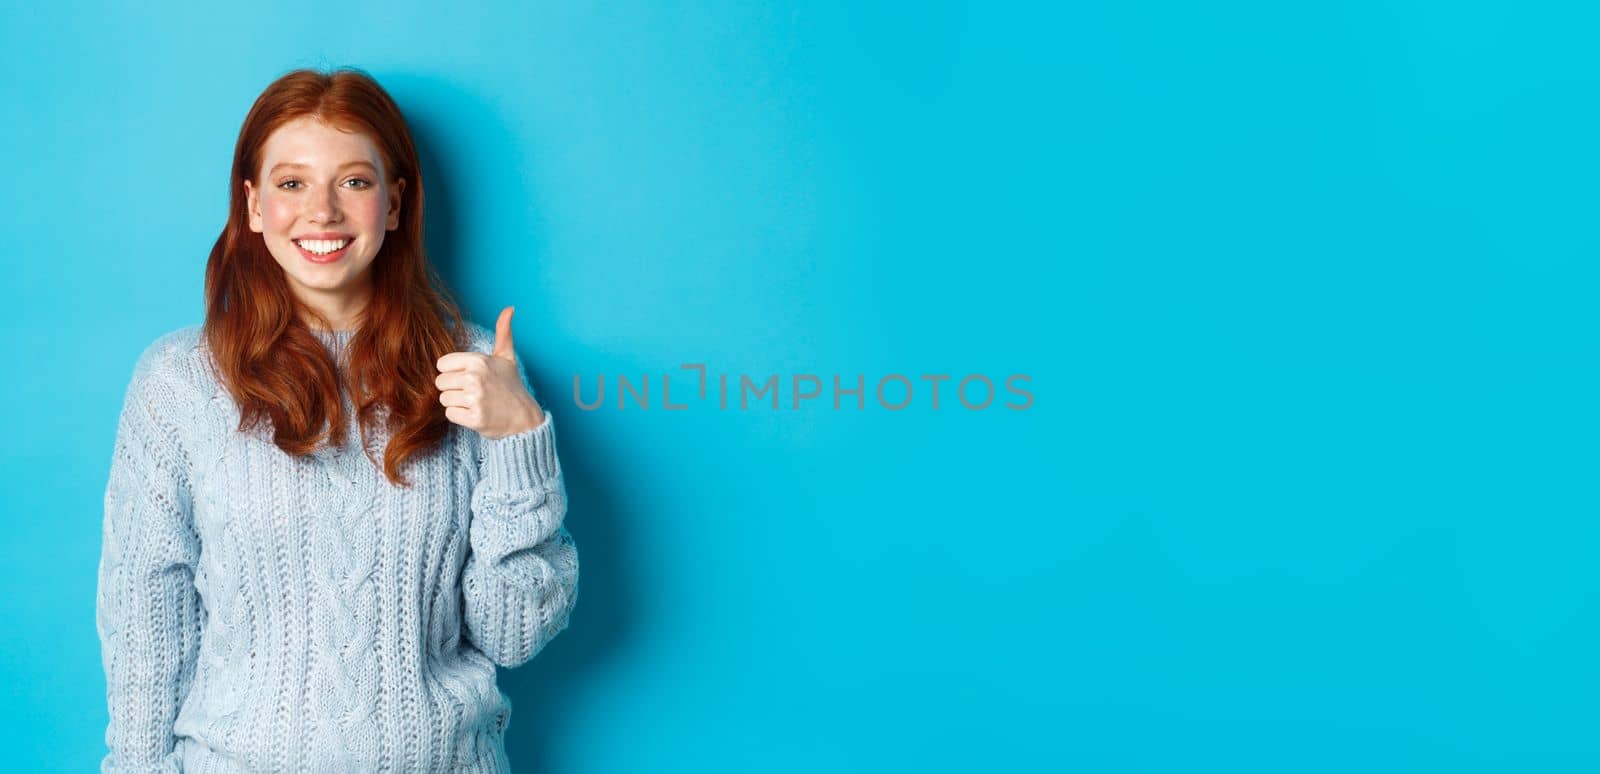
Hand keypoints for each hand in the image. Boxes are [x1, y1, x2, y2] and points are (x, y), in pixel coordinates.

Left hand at [435, 306, 546, 439]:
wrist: (524, 418)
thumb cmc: (511, 386)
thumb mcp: (507, 357)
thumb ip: (503, 332)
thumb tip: (510, 308)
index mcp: (478, 361)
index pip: (441, 364)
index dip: (453, 372)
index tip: (468, 377)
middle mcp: (474, 378)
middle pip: (440, 383)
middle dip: (453, 389)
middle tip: (472, 392)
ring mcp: (474, 399)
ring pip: (444, 399)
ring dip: (456, 403)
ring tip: (474, 403)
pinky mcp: (474, 418)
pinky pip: (450, 414)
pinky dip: (460, 416)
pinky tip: (475, 413)